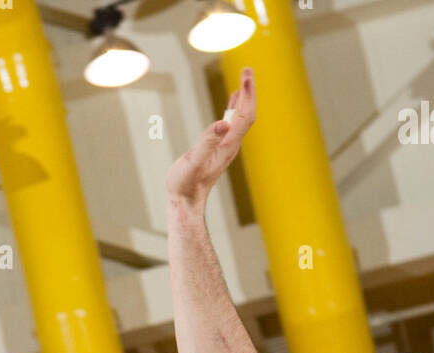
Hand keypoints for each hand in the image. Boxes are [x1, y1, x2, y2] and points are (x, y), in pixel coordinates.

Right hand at [166, 67, 255, 210]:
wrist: (184, 202)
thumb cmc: (186, 184)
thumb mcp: (194, 160)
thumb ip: (208, 141)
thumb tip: (223, 123)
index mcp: (227, 145)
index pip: (244, 115)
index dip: (247, 94)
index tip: (247, 74)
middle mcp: (230, 146)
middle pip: (246, 114)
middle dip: (248, 91)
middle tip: (248, 69)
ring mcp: (225, 148)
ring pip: (240, 119)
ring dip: (243, 99)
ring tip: (244, 80)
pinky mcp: (218, 150)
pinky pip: (231, 125)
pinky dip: (233, 109)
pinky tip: (231, 102)